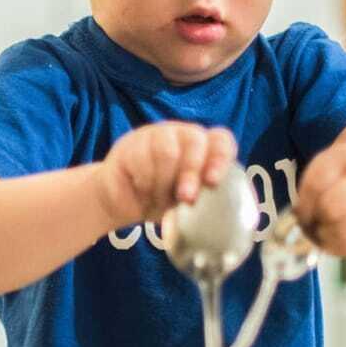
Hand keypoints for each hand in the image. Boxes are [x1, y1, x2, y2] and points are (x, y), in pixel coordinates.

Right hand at [97, 122, 237, 225]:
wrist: (124, 203)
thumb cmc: (163, 200)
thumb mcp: (186, 203)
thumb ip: (201, 199)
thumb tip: (214, 211)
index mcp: (203, 149)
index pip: (221, 140)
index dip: (221, 158)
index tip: (213, 182)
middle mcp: (181, 135)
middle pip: (195, 140)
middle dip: (191, 173)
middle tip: (186, 198)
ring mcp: (156, 135)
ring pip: (167, 152)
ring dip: (164, 182)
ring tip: (159, 198)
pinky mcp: (132, 142)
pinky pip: (141, 159)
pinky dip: (145, 182)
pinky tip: (143, 190)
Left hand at [294, 135, 345, 257]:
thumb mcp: (338, 159)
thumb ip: (316, 182)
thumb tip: (294, 219)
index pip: (317, 182)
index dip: (304, 203)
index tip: (300, 210)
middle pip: (332, 207)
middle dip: (316, 218)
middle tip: (312, 221)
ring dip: (327, 235)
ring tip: (324, 230)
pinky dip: (339, 247)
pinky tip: (334, 240)